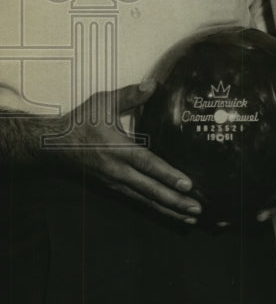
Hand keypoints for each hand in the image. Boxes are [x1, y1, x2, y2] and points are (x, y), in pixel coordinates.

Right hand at [50, 81, 201, 222]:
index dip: (167, 175)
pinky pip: (136, 200)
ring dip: (167, 210)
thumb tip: (153, 85)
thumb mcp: (102, 103)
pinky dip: (154, 208)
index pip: (147, 164)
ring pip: (144, 200)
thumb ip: (130, 95)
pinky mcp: (112, 187)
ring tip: (190, 218)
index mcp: (117, 150)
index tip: (187, 184)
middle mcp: (117, 171)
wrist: (51, 146)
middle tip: (197, 210)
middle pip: (149, 190)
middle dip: (174, 201)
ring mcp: (114, 182)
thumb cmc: (79, 123)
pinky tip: (169, 213)